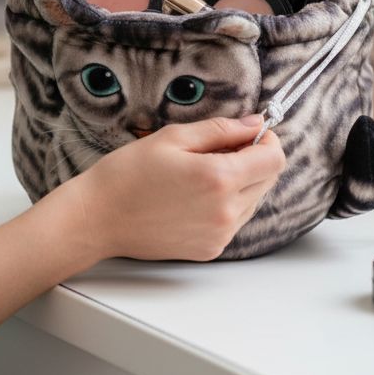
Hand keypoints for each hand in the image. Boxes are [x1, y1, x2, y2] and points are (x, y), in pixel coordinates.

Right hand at [72, 115, 285, 262]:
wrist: (99, 218)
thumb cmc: (128, 173)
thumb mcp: (173, 137)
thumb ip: (220, 130)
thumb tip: (255, 124)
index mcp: (219, 179)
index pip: (274, 159)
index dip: (267, 140)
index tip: (248, 133)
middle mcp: (226, 212)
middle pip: (268, 180)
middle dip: (254, 159)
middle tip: (219, 149)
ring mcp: (220, 235)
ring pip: (254, 201)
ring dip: (241, 183)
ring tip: (202, 173)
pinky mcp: (210, 249)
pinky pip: (236, 221)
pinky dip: (227, 204)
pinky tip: (196, 195)